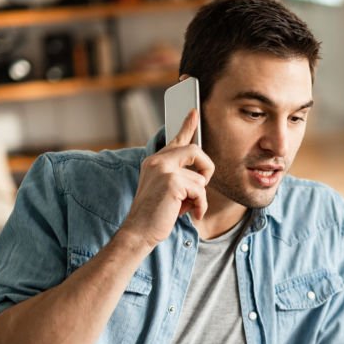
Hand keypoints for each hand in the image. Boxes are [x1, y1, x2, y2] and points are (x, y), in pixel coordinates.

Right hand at [119, 109, 214, 248]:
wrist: (138, 232)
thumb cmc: (154, 216)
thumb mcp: (168, 192)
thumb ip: (181, 178)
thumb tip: (202, 175)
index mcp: (155, 162)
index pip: (176, 140)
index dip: (187, 125)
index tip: (194, 111)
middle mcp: (157, 161)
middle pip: (195, 151)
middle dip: (206, 169)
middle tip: (202, 186)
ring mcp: (163, 169)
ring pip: (201, 177)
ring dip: (200, 197)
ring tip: (187, 208)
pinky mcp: (172, 181)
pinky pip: (201, 190)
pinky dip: (201, 205)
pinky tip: (193, 214)